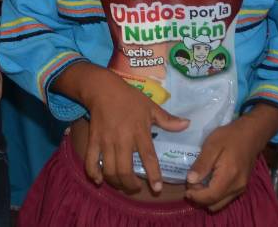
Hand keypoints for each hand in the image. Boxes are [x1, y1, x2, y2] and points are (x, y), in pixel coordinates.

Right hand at [74, 66, 188, 194]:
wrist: (103, 89)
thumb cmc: (129, 98)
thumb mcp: (150, 106)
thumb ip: (167, 119)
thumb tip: (187, 124)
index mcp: (139, 132)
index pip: (148, 157)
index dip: (153, 175)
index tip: (157, 188)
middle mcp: (122, 139)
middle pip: (125, 170)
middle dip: (131, 185)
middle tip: (136, 188)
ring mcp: (106, 141)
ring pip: (109, 170)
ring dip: (116, 182)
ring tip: (122, 185)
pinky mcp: (93, 140)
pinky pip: (91, 161)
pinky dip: (94, 173)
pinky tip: (99, 180)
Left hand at [183, 109, 277, 211]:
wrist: (251, 134)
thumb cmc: (230, 137)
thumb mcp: (212, 146)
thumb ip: (201, 164)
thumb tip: (190, 180)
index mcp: (229, 177)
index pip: (210, 197)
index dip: (195, 196)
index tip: (186, 187)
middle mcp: (237, 187)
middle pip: (214, 204)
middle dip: (199, 199)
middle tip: (190, 184)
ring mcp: (241, 189)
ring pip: (220, 204)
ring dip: (206, 198)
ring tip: (198, 183)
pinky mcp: (241, 187)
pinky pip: (225, 198)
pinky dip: (214, 195)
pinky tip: (208, 182)